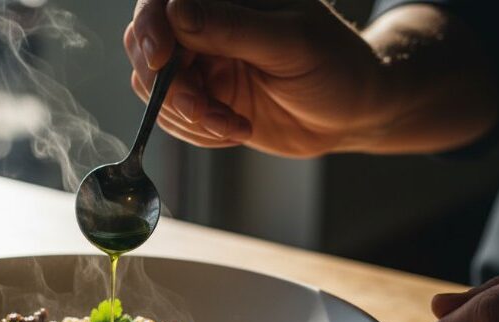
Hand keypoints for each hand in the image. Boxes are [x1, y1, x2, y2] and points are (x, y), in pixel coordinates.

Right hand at [125, 0, 386, 156]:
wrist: (351, 114)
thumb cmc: (336, 67)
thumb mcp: (291, 43)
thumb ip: (231, 28)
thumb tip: (175, 11)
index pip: (162, 2)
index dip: (150, 28)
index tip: (161, 60)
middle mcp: (206, 24)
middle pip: (147, 49)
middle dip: (170, 88)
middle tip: (204, 110)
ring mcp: (201, 63)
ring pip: (154, 90)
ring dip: (187, 117)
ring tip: (232, 125)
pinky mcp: (203, 98)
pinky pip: (172, 118)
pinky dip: (197, 132)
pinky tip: (235, 130)